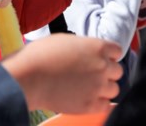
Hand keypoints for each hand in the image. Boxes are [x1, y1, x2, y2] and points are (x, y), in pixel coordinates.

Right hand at [1, 34, 122, 113]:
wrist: (28, 77)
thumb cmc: (40, 55)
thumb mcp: (63, 40)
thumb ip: (83, 46)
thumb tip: (87, 52)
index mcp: (97, 47)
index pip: (116, 51)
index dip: (108, 55)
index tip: (100, 58)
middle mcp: (102, 66)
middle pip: (117, 71)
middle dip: (106, 71)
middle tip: (91, 73)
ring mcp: (98, 87)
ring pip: (114, 89)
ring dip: (103, 88)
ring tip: (87, 87)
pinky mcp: (91, 105)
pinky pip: (106, 105)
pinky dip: (98, 102)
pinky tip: (86, 97)